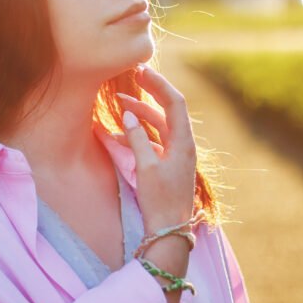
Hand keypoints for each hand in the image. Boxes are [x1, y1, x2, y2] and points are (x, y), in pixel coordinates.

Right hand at [116, 65, 196, 230]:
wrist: (169, 231)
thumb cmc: (159, 200)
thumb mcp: (146, 168)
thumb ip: (137, 138)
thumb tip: (128, 114)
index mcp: (183, 143)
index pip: (174, 102)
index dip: (158, 84)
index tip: (141, 71)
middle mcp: (183, 145)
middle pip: (166, 111)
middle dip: (148, 94)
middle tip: (130, 79)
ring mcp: (176, 155)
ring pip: (158, 125)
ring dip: (140, 114)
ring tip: (118, 104)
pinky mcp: (167, 165)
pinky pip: (153, 141)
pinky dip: (138, 134)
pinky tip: (118, 133)